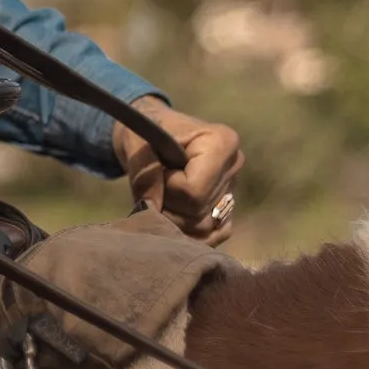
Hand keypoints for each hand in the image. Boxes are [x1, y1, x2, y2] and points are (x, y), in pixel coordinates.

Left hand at [111, 95, 244, 245]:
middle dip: (167, 204)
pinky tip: (170, 211)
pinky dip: (183, 231)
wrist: (151, 135)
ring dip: (171, 218)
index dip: (167, 187)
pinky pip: (208, 237)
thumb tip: (151, 208)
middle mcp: (234, 168)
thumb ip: (143, 173)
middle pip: (197, 212)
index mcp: (221, 143)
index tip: (156, 168)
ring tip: (160, 193)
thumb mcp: (134, 141)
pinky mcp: (227, 212)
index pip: (194, 191)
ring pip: (201, 228)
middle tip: (154, 182)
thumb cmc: (145, 130)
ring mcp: (233, 192)